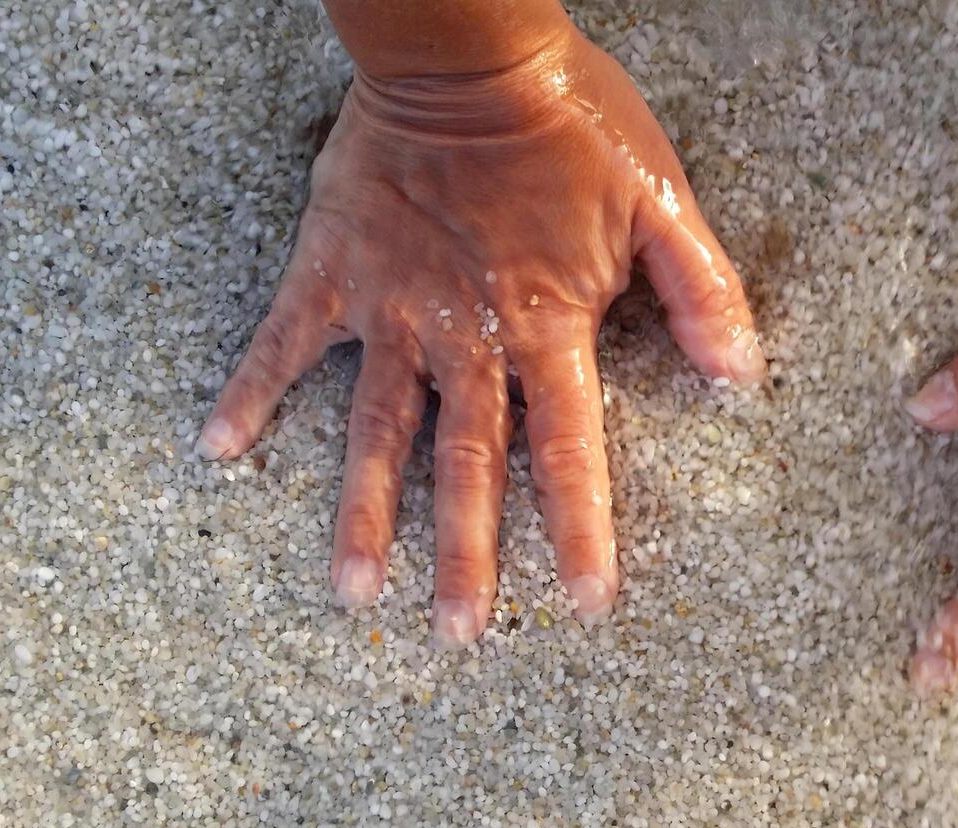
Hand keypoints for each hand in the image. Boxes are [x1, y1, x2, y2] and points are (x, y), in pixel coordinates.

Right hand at [195, 28, 764, 645]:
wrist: (468, 53)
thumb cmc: (572, 122)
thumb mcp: (659, 201)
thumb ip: (700, 294)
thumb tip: (742, 380)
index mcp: (545, 327)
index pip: (567, 450)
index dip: (579, 528)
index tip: (582, 604)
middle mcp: (465, 337)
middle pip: (464, 466)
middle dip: (463, 557)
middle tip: (457, 639)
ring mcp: (391, 310)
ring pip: (376, 431)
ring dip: (364, 515)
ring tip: (353, 595)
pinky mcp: (334, 271)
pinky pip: (283, 343)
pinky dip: (250, 392)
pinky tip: (214, 451)